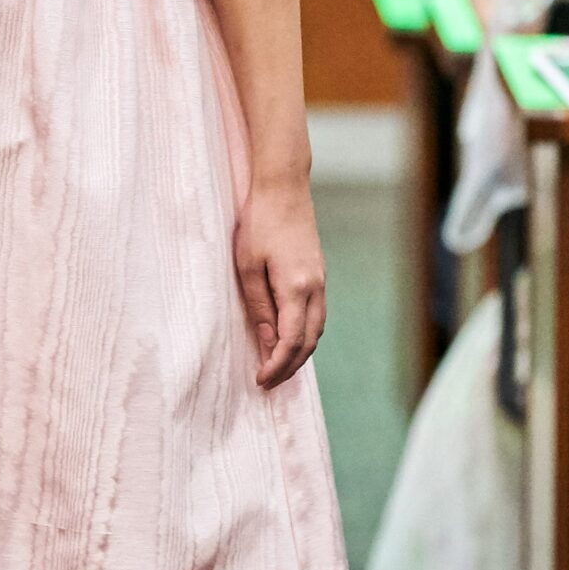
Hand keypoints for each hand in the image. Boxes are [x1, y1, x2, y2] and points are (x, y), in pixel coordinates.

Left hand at [234, 177, 325, 388]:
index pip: (291, 341)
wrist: (283, 187)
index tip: (260, 380)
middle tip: (267, 382)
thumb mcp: (248, 267)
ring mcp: (320, 280)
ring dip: (299, 353)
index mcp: (297, 288)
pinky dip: (304, 334)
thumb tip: (266, 341)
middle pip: (309, 341)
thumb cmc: (259, 223)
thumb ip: (259, 307)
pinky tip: (288, 338)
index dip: (277, 365)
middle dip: (289, 367)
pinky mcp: (318, 273)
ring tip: (276, 367)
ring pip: (317, 329)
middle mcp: (315, 288)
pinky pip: (316, 314)